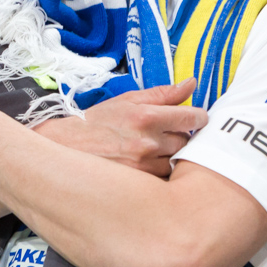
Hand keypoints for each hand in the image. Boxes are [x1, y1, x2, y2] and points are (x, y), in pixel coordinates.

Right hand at [37, 79, 208, 174]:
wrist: (68, 148)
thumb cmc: (98, 122)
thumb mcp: (128, 100)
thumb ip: (163, 93)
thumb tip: (191, 84)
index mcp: (146, 116)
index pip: (192, 117)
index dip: (199, 118)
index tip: (196, 119)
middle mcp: (148, 142)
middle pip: (188, 141)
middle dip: (182, 137)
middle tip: (168, 135)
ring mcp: (144, 165)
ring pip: (178, 161)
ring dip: (173, 156)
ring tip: (156, 150)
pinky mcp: (139, 183)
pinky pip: (165, 177)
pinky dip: (163, 171)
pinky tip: (150, 165)